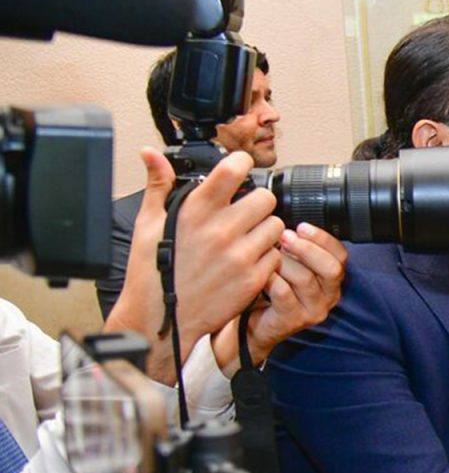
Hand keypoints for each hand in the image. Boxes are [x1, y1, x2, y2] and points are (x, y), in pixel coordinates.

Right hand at [106, 150, 284, 382]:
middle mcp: (220, 230)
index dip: (242, 163)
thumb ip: (158, 184)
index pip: (234, 169)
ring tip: (244, 240)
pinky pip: (276, 256)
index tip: (241, 168)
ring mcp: (239, 256)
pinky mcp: (252, 279)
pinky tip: (246, 262)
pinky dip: (266, 258)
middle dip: (258, 204)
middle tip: (244, 215)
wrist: (161, 319)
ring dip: (265, 230)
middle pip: (266, 198)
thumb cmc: (153, 270)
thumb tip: (150, 153)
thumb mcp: (148, 224)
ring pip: (276, 226)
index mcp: (195, 211)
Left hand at [213, 223, 347, 369]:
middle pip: (331, 268)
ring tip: (269, 254)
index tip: (302, 226)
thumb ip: (297, 247)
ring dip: (285, 263)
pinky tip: (261, 272)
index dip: (323, 239)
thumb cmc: (274, 288)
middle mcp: (329, 295)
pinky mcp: (294, 321)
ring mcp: (313, 310)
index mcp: (332, 278)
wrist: (257, 323)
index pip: (341, 255)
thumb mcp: (291, 264)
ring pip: (306, 280)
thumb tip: (288, 220)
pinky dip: (271, 279)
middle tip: (285, 237)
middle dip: (307, 249)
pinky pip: (284, 294)